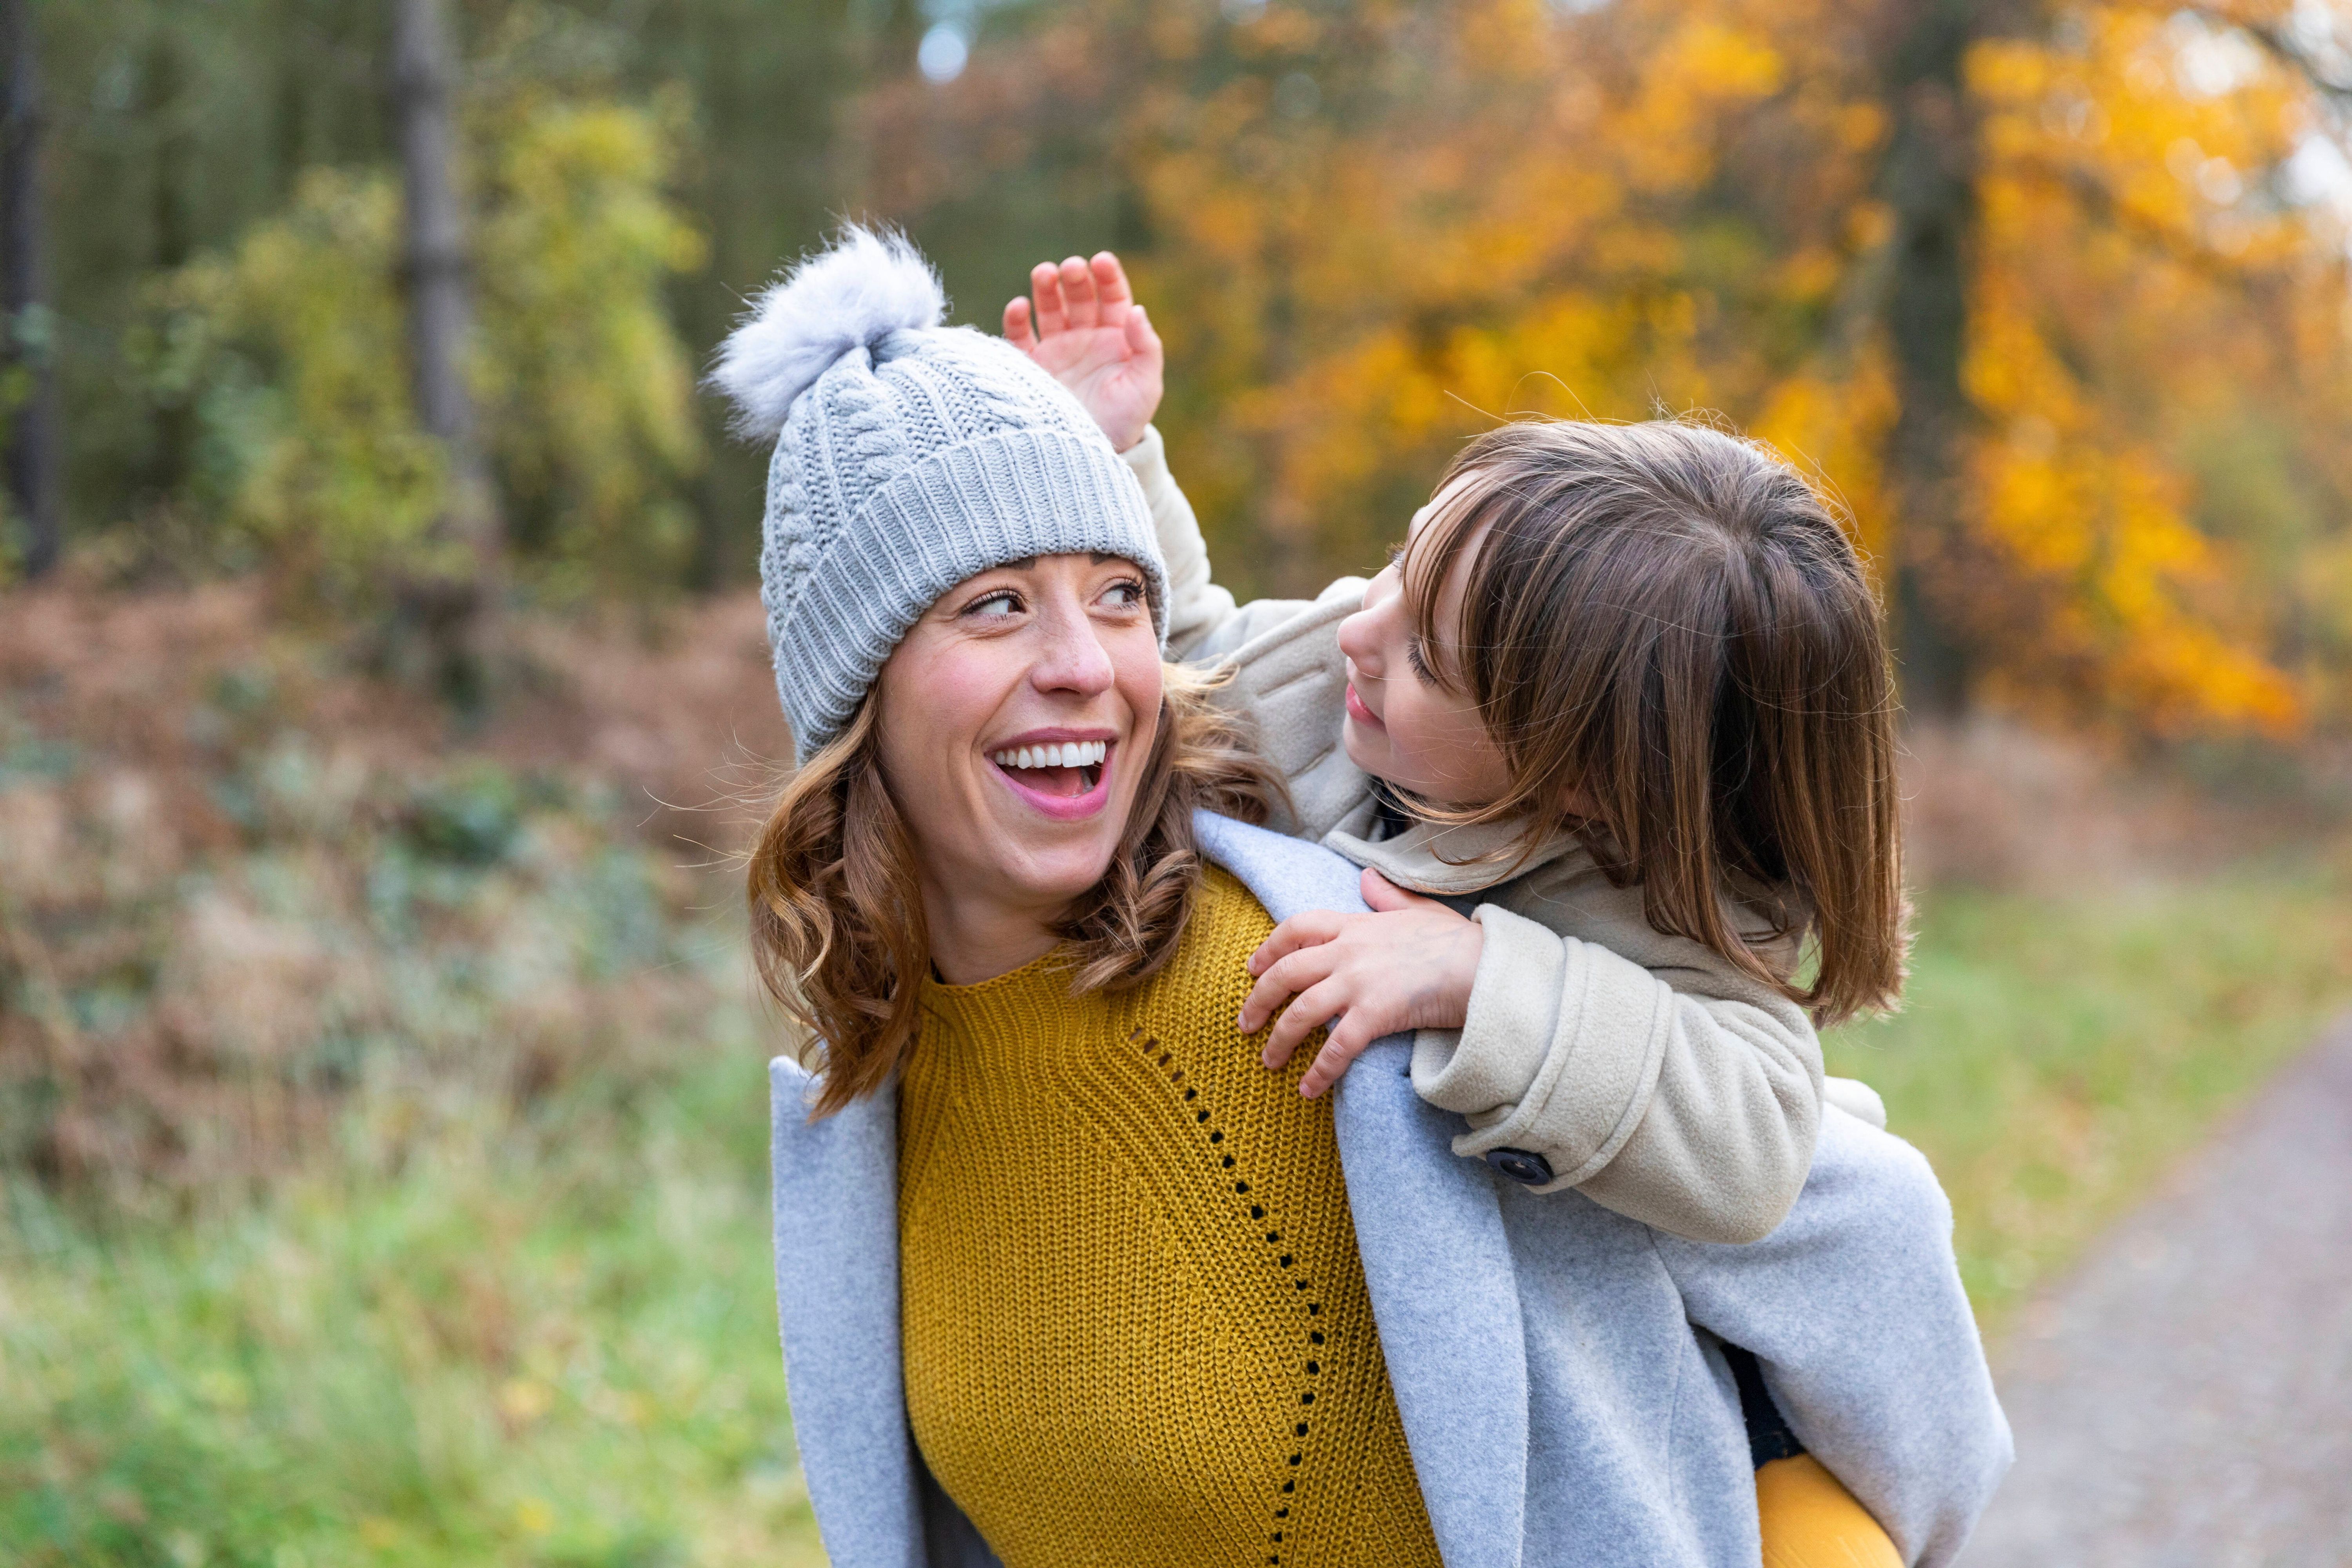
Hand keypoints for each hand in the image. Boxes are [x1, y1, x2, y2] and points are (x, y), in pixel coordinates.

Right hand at [1002, 252, 1162, 452]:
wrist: (1093, 454)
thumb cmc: (1125, 421)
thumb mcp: (1145, 386)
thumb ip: (1146, 347)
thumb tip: (1136, 310)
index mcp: (1117, 338)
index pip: (1113, 297)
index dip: (1108, 277)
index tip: (1101, 261)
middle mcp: (1086, 338)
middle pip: (1079, 297)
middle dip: (1075, 278)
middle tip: (1071, 268)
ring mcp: (1058, 350)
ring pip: (1049, 308)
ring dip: (1046, 288)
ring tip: (1044, 274)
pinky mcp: (1033, 366)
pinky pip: (1020, 337)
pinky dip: (1016, 319)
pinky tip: (1018, 306)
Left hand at [1236, 869, 1484, 1098]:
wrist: (1485, 966)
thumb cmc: (1457, 941)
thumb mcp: (1419, 909)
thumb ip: (1387, 896)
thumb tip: (1366, 877)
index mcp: (1356, 925)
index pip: (1298, 927)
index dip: (1269, 947)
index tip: (1252, 968)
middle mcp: (1349, 951)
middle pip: (1287, 972)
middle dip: (1259, 999)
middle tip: (1245, 1023)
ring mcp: (1359, 983)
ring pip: (1301, 1011)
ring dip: (1280, 1040)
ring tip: (1269, 1062)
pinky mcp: (1375, 1014)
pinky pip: (1337, 1047)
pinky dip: (1319, 1071)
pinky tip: (1309, 1089)